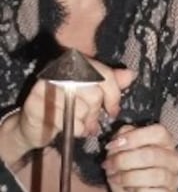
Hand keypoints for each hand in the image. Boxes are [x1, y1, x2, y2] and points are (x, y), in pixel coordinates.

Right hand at [11, 62, 133, 154]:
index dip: (113, 95)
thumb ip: (110, 83)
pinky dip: (73, 129)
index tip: (113, 111)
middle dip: (96, 112)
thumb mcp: (92, 94)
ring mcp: (45, 85)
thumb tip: (130, 74)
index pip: (103, 74)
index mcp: (76, 62)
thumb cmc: (67, 106)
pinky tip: (71, 129)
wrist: (36, 123)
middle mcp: (59, 69)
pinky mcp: (33, 103)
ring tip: (82, 126)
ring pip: (79, 108)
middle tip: (93, 122)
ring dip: (84, 123)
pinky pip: (64, 119)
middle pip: (93, 93)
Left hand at [102, 123, 177, 191]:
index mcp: (166, 142)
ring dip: (128, 177)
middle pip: (153, 154)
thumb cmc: (128, 174)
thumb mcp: (121, 154)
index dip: (134, 137)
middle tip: (108, 165)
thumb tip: (120, 136)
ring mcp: (174, 179)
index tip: (112, 146)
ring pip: (154, 175)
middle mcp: (174, 158)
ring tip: (114, 178)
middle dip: (124, 160)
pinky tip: (128, 191)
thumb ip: (122, 139)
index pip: (159, 132)